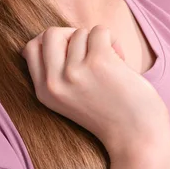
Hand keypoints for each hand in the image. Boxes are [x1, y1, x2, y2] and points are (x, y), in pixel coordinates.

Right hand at [21, 25, 169, 153]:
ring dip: (97, 42)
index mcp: (44, 92)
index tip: (71, 49)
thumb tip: (45, 36)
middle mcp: (54, 82)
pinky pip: (100, 31)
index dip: (51, 42)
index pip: (32, 48)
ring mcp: (75, 72)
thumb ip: (54, 71)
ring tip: (109, 63)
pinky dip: (112, 41)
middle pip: (51, 33)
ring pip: (80, 32)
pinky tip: (120, 60)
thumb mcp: (67, 99)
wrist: (137, 136)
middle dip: (71, 34)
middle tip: (89, 49)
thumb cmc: (107, 112)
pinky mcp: (98, 62)